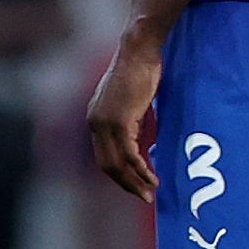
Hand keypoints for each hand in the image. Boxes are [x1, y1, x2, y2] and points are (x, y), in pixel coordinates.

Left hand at [86, 34, 163, 202]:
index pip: (103, 156)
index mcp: (95, 119)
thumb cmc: (139, 71)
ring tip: (150, 192)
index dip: (119, 174)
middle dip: (126, 184)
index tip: (135, 185)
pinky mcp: (119, 121)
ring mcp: (105, 123)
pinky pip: (130, 155)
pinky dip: (142, 170)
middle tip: (144, 196)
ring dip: (135, 181)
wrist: (139, 51)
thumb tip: (138, 142)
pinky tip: (153, 177)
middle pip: (107, 165)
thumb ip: (128, 122)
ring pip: (117, 164)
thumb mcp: (129, 102)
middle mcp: (95, 123)